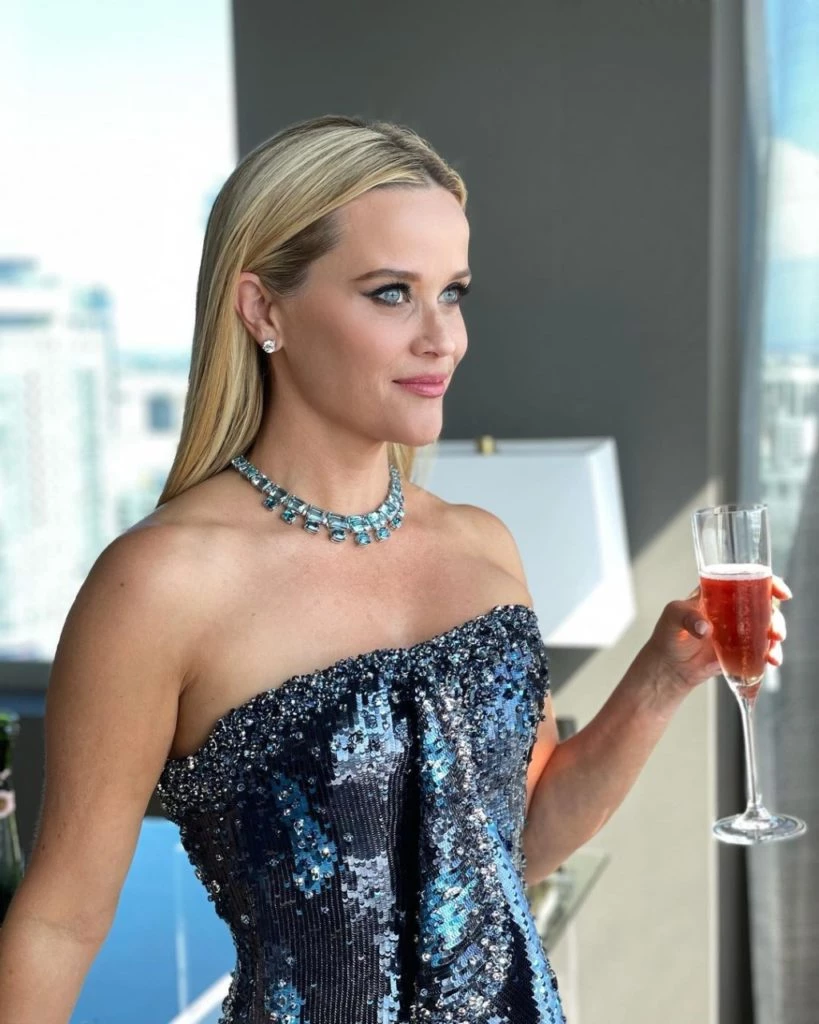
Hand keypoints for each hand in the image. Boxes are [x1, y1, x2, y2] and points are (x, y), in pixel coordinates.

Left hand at [642, 575, 791, 693]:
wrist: (669, 666)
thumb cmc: (668, 634)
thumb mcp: (672, 617)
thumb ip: (686, 616)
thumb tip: (704, 628)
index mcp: (719, 593)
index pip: (747, 581)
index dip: (768, 583)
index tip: (780, 592)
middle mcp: (733, 609)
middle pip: (764, 605)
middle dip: (776, 617)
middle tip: (775, 632)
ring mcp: (739, 631)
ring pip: (767, 628)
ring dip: (775, 637)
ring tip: (772, 653)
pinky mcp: (741, 651)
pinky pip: (762, 649)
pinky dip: (770, 654)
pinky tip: (771, 661)